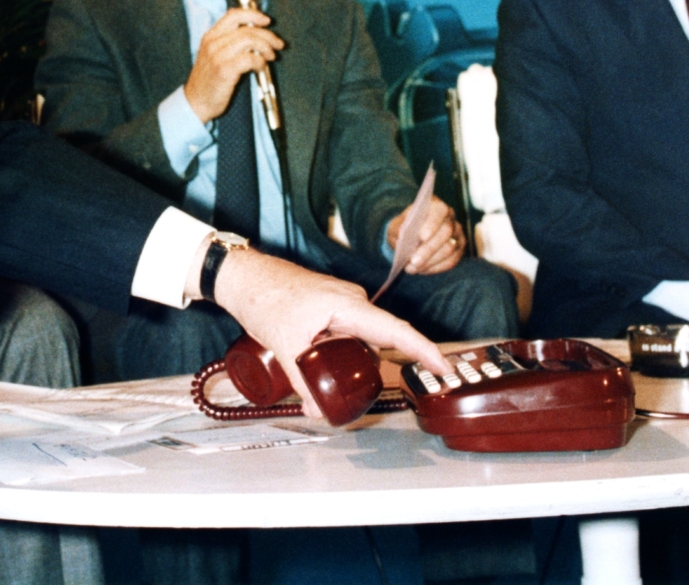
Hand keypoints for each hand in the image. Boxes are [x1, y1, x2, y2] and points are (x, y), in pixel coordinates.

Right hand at [184, 8, 284, 123]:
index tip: (267, 21)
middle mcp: (212, 43)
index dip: (254, 15)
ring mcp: (217, 56)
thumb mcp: (212, 54)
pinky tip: (260, 68)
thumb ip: (228, 42)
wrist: (195, 102)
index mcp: (210, 36)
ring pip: (249, 40)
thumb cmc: (208, 81)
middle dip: (268, 36)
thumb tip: (253, 33)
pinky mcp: (224, 70)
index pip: (234, 15)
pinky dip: (260, 62)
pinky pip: (249, 59)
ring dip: (266, 47)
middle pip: (247, 29)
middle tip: (278, 44)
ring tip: (270, 57)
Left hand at [209, 248, 450, 418]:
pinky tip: (331, 365)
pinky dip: (346, 352)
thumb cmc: (264, 297)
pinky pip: (350, 333)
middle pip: (380, 339)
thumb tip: (317, 410)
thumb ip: (302, 381)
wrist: (244, 277)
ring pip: (362, 338)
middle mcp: (352, 301)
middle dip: (382, 366)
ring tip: (338, 379)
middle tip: (372, 390)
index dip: (423, 351)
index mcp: (349, 304)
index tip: (444, 369)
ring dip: (356, 360)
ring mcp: (343, 303)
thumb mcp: (284, 344)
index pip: (395, 330)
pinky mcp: (332, 308)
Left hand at [385, 196, 463, 275]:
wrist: (408, 238)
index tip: (421, 237)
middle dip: (428, 249)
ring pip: (449, 249)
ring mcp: (457, 234)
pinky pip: (452, 261)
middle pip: (445, 232)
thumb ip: (398, 228)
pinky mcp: (459, 250)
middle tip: (413, 261)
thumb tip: (402, 236)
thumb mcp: (396, 226)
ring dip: (430, 261)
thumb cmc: (403, 229)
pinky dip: (435, 267)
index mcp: (436, 206)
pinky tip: (422, 270)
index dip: (432, 223)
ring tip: (412, 268)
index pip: (439, 211)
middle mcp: (450, 218)